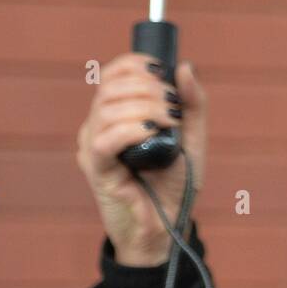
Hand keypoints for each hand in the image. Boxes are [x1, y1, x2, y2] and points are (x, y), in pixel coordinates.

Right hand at [76, 54, 207, 265]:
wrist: (170, 223)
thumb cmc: (175, 180)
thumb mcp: (192, 136)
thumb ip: (192, 102)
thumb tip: (183, 66)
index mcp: (116, 114)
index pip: (112, 74)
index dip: (134, 64)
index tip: (161, 70)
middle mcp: (98, 126)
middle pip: (111, 87)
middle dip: (147, 87)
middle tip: (173, 105)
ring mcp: (94, 148)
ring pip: (107, 110)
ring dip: (144, 107)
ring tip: (170, 122)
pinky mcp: (98, 171)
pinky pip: (104, 140)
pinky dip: (131, 129)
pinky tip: (152, 132)